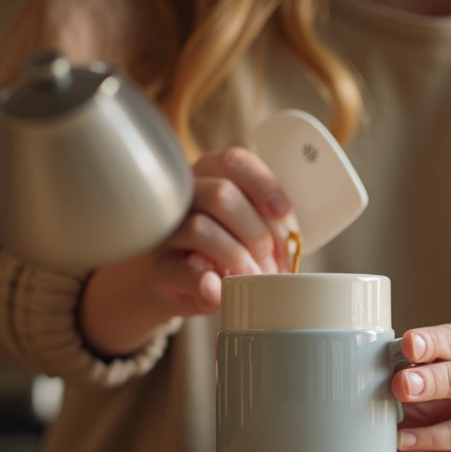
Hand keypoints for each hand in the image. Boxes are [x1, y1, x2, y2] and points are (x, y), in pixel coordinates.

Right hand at [79, 147, 293, 353]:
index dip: (264, 184)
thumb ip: (268, 223)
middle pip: (220, 193)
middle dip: (256, 231)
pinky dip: (207, 283)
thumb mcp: (246, 230)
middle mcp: (184, 197)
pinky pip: (181, 271)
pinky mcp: (159, 270)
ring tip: (253, 278)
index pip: (234, 161)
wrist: (177, 286)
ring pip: (199, 227)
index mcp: (209, 176)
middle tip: (271, 260)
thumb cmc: (222, 250)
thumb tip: (291, 240)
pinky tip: (222, 289)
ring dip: (236, 256)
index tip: (283, 213)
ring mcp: (167, 232)